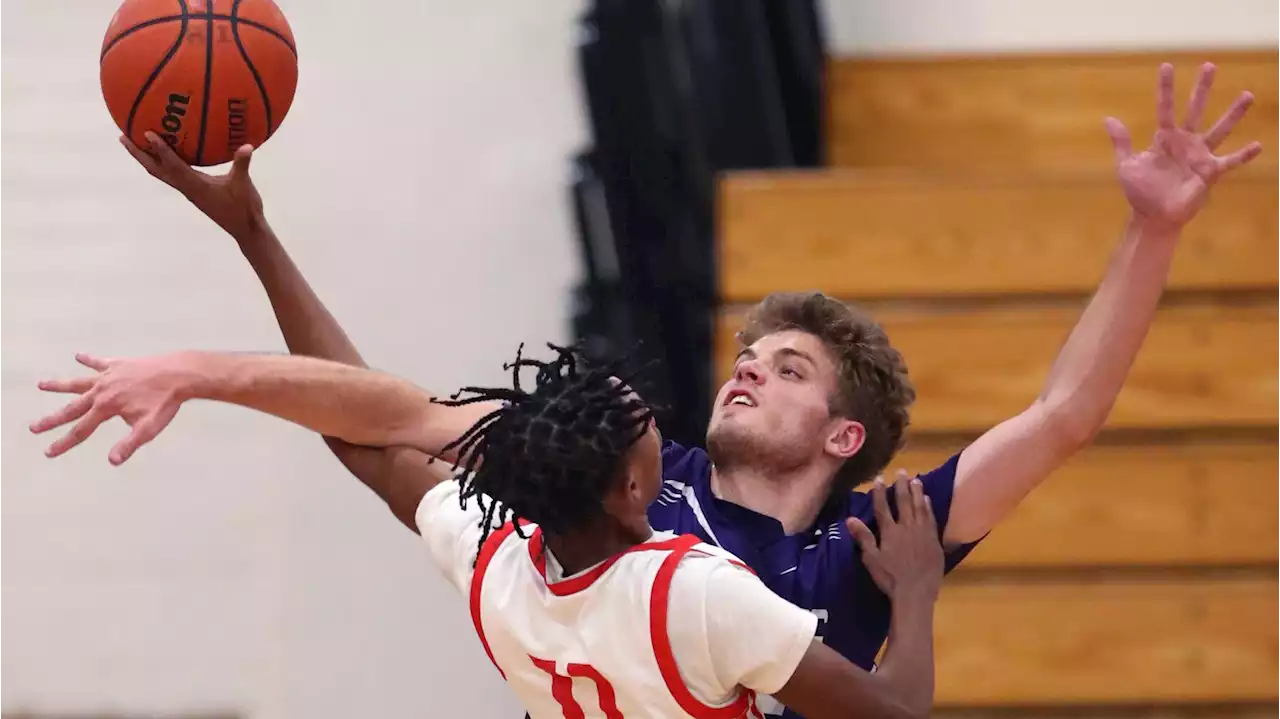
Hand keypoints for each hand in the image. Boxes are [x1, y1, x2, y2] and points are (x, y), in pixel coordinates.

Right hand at [30, 353, 198, 464]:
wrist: (178, 374)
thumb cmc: (165, 402)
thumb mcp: (148, 428)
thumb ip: (129, 444)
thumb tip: (112, 461)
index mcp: (107, 408)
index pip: (81, 430)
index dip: (63, 443)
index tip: (48, 452)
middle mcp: (101, 391)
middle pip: (72, 408)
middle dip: (52, 420)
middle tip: (33, 427)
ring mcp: (109, 376)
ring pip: (78, 382)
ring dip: (59, 385)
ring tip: (41, 384)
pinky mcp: (119, 365)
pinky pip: (99, 362)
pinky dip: (88, 359)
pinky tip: (78, 355)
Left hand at [121, 131, 263, 240]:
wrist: (244, 229)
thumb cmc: (243, 208)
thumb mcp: (243, 184)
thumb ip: (242, 164)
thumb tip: (247, 145)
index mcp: (195, 185)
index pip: (172, 165)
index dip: (160, 149)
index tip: (146, 133)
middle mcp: (186, 188)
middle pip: (155, 169)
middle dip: (138, 154)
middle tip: (122, 136)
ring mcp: (188, 190)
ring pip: (160, 172)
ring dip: (146, 158)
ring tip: (135, 142)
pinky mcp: (193, 191)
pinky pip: (172, 174)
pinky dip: (163, 162)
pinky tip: (167, 153)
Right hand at [847, 471, 943, 601]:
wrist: (916, 592)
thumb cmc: (890, 578)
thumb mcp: (871, 559)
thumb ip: (863, 537)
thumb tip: (850, 519)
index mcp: (890, 532)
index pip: (883, 507)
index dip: (880, 492)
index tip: (879, 478)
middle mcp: (906, 527)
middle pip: (904, 502)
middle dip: (901, 486)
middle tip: (902, 471)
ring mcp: (922, 532)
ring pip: (920, 507)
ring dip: (917, 492)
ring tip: (916, 480)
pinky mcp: (934, 540)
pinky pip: (931, 518)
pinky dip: (928, 507)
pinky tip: (927, 500)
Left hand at [1106, 62, 1261, 229]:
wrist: (1154, 216)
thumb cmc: (1140, 191)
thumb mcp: (1126, 165)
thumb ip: (1121, 142)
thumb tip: (1108, 118)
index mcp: (1165, 138)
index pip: (1165, 108)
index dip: (1165, 88)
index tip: (1166, 66)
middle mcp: (1185, 142)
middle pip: (1195, 109)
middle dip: (1202, 88)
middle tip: (1209, 65)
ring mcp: (1199, 156)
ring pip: (1219, 129)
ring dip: (1233, 114)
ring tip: (1247, 95)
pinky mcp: (1209, 173)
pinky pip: (1230, 162)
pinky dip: (1243, 155)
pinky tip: (1257, 145)